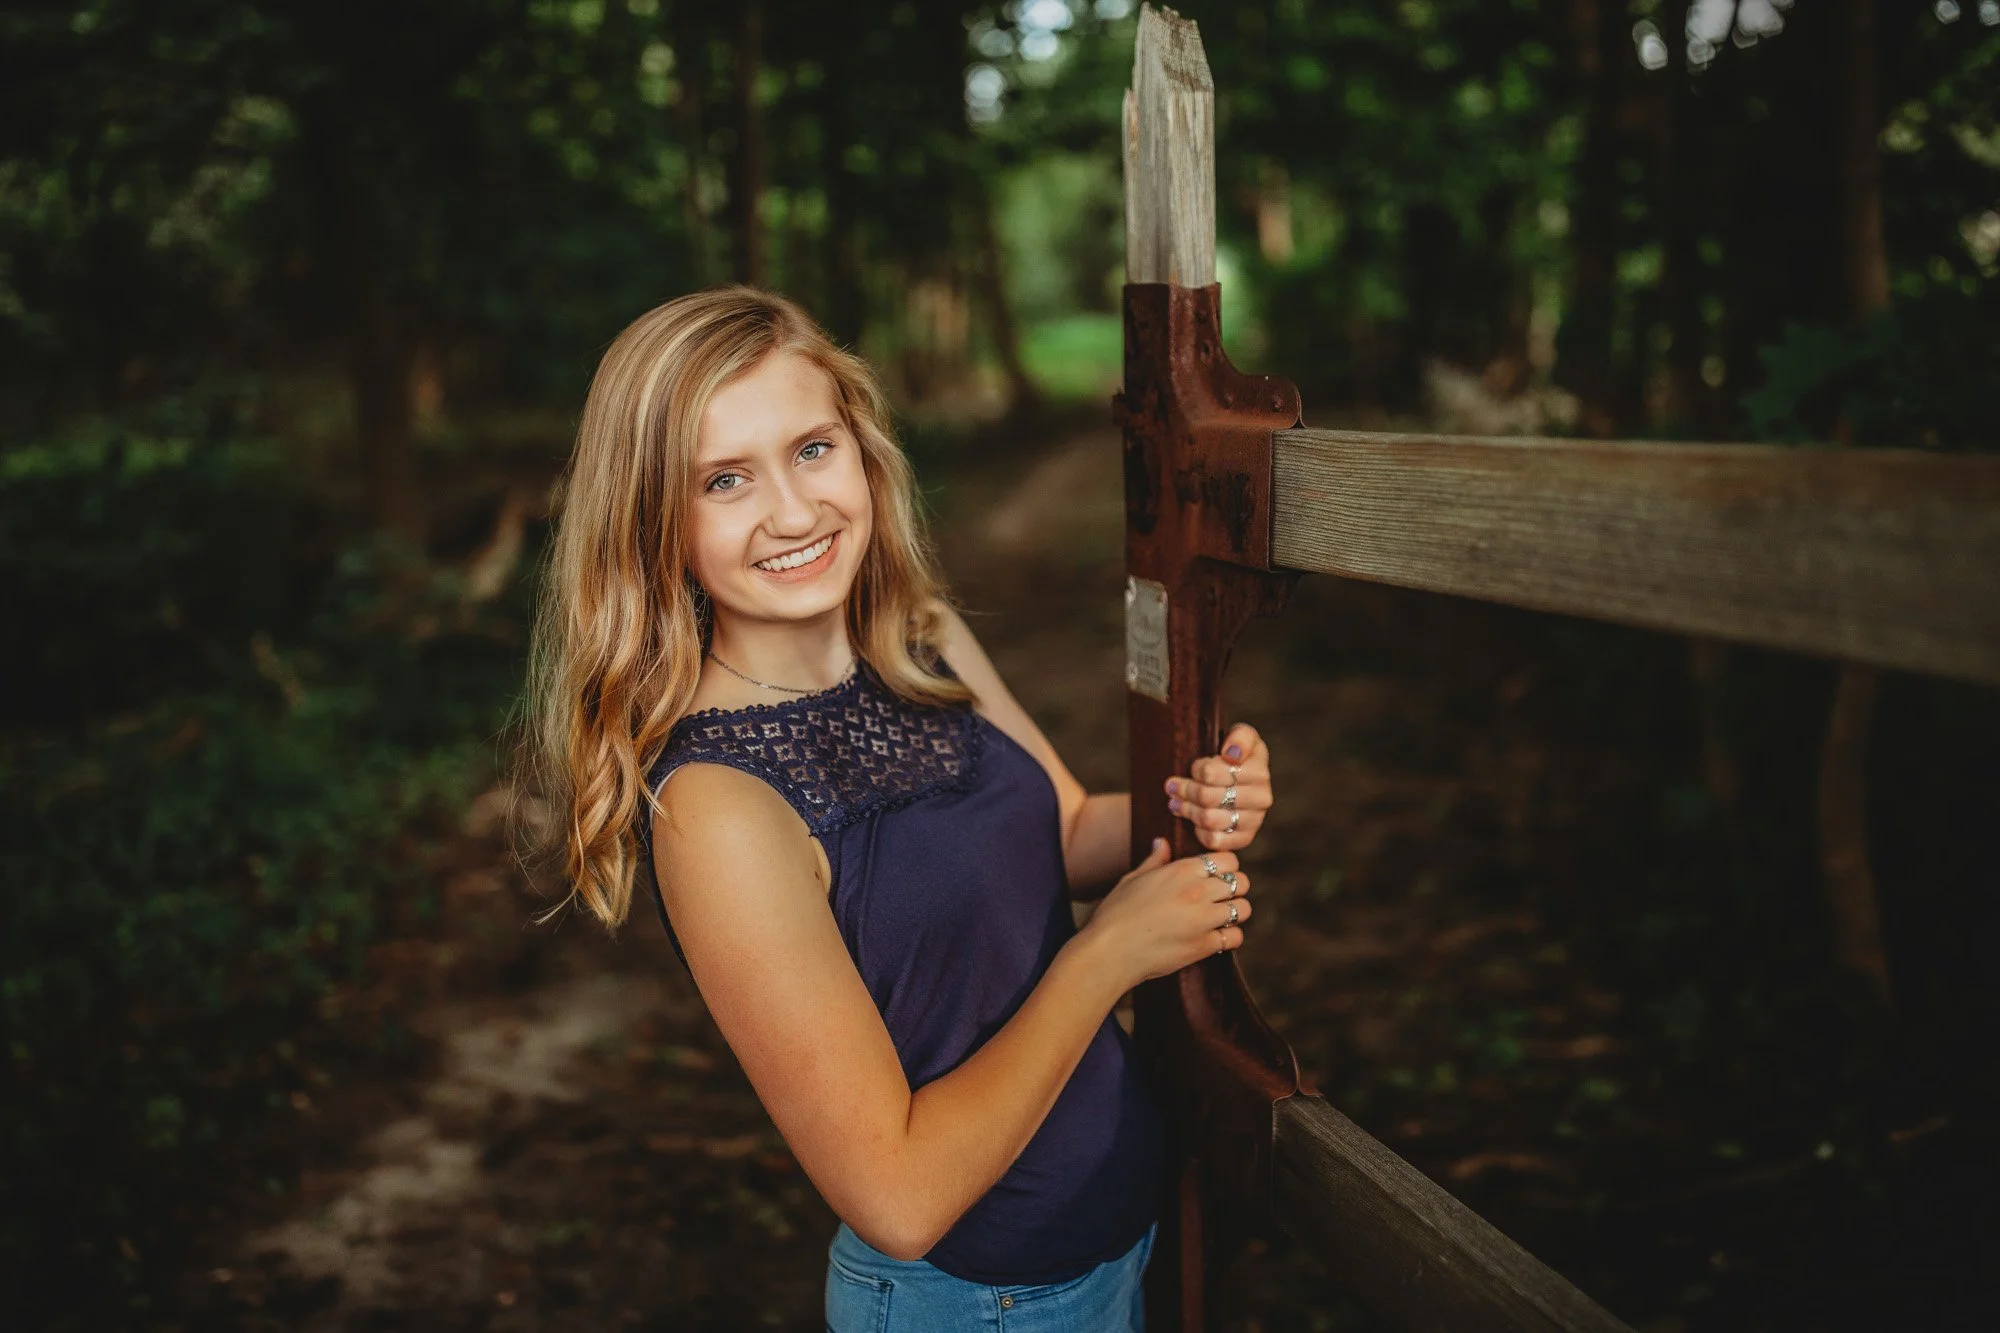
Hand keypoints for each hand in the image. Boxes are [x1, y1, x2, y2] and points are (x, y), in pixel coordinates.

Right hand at [1073, 838, 1254, 989]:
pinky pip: (1235, 937)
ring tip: (1220, 918)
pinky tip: (1215, 938)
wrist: (1109, 951)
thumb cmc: (1116, 913)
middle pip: (1241, 882)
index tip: (1216, 877)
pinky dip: (1229, 938)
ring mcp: (1203, 919)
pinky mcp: (1204, 946)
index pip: (1228, 859)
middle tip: (1220, 898)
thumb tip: (1163, 843)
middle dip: (1234, 889)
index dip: (1226, 867)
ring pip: (1243, 909)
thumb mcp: (1132, 879)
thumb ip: (1155, 860)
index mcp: (1181, 870)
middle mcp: (1197, 891)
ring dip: (1235, 913)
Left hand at [1164, 722, 1271, 852]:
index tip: (1192, 769)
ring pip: (1209, 819)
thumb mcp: (1242, 735)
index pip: (1212, 773)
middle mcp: (1262, 798)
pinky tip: (1194, 820)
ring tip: (1176, 802)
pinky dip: (1200, 831)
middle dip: (1186, 790)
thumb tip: (1232, 755)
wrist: (1241, 780)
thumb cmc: (1235, 755)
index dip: (1197, 770)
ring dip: (1188, 810)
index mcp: (1260, 771)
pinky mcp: (1244, 839)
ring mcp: (1254, 821)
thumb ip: (1241, 737)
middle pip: (1207, 797)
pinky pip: (1214, 840)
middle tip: (1172, 786)